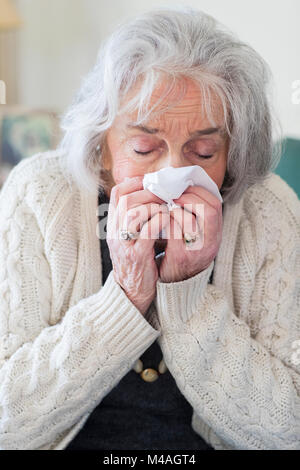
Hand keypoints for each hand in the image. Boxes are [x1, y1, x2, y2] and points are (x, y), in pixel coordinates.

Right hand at [106, 176, 169, 314]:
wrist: (132, 292)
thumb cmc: (137, 261)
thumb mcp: (130, 236)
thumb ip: (136, 218)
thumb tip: (151, 194)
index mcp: (114, 225)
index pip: (118, 193)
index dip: (136, 182)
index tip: (153, 181)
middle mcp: (115, 232)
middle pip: (125, 199)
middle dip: (148, 191)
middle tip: (165, 192)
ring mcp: (125, 244)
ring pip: (134, 212)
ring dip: (155, 204)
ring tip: (168, 205)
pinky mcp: (137, 255)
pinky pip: (148, 231)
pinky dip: (160, 221)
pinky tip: (169, 220)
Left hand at [158, 186, 222, 282]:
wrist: (174, 284)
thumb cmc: (183, 253)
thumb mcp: (197, 236)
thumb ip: (195, 216)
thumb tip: (183, 187)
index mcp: (216, 234)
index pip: (215, 204)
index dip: (199, 191)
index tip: (184, 187)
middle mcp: (211, 242)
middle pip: (208, 210)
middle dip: (189, 197)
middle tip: (174, 195)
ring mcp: (197, 250)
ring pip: (190, 219)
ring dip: (175, 208)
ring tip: (166, 206)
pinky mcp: (180, 256)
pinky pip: (173, 232)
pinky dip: (165, 221)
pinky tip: (158, 219)